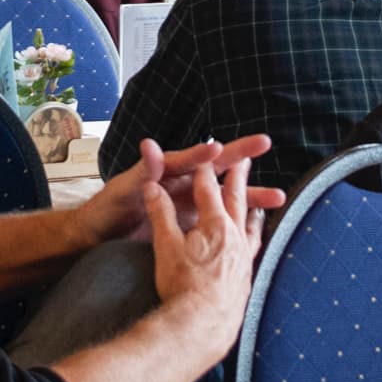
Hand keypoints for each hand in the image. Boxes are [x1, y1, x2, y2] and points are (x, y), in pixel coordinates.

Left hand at [81, 135, 281, 247]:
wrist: (103, 238)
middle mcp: (184, 185)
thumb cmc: (109, 208)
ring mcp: (190, 206)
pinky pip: (221, 221)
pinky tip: (259, 223)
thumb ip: (142, 170)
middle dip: (242, 158)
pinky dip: (240, 221)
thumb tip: (150, 146)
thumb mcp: (124, 188)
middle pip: (218, 170)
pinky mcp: (193, 227)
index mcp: (169, 172)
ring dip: (251, 196)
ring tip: (278, 197)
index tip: (221, 148)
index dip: (205, 153)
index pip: (191, 159)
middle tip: (265, 143)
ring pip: (227, 198)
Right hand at [143, 147, 262, 334]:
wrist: (203, 325)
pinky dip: (254, 235)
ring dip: (252, 206)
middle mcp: (236, 236)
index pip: (209, 189)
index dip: (204, 171)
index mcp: (216, 224)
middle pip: (237, 199)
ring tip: (259, 200)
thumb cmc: (182, 286)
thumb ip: (161, 213)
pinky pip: (254, 246)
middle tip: (244, 158)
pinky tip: (253, 240)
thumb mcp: (165, 246)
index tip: (205, 155)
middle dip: (237, 176)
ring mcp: (244, 256)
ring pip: (250, 223)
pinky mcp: (247, 275)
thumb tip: (152, 188)